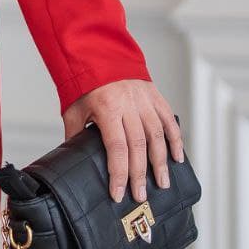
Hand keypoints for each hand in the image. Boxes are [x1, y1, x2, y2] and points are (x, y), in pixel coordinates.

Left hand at [61, 79, 184, 203]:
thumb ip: (75, 133)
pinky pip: (168, 120)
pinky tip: (177, 157)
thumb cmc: (85, 82)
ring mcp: (144, 100)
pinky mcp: (154, 95)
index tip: (118, 193)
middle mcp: (128, 104)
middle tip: (141, 197)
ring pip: (157, 135)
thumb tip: (71, 158)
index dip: (118, 173)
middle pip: (138, 146)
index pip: (116, 147)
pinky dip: (175, 140)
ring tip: (162, 183)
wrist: (98, 51)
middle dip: (140, 175)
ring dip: (161, 162)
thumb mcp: (74, 107)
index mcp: (107, 108)